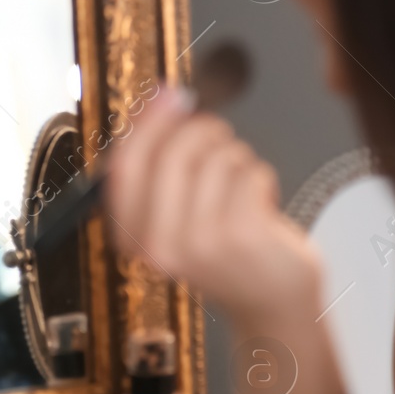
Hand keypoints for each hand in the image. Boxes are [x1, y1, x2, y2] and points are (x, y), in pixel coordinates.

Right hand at [103, 86, 322, 327]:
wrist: (270, 299)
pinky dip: (259, 178)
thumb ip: (160, 158)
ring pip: (216, 158)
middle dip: (202, 132)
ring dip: (236, 162)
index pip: (124, 164)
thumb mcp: (176, 210)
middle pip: (172, 152)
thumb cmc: (225, 247)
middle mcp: (157, 246)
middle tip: (220, 141)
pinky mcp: (240, 234)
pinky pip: (248, 172)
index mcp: (131, 239)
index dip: (147, 122)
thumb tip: (162, 96)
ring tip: (239, 192)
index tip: (169, 94)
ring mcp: (199, 242)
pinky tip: (259, 207)